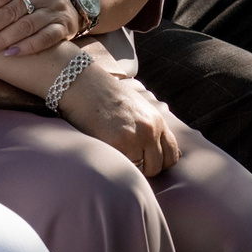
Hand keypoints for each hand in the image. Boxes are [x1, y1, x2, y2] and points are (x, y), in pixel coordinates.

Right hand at [57, 67, 183, 177]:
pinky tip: (104, 151)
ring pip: (140, 170)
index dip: (158, 162)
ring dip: (128, 166)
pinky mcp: (116, 144)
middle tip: (125, 159)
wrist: (78, 82)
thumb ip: (148, 127)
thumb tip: (157, 150)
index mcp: (156, 120)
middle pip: (157, 167)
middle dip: (143, 168)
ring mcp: (134, 138)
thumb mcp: (134, 107)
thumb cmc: (101, 95)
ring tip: (113, 153)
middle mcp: (149, 130)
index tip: (144, 161)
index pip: (172, 155)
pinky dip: (115, 164)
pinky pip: (122, 166)